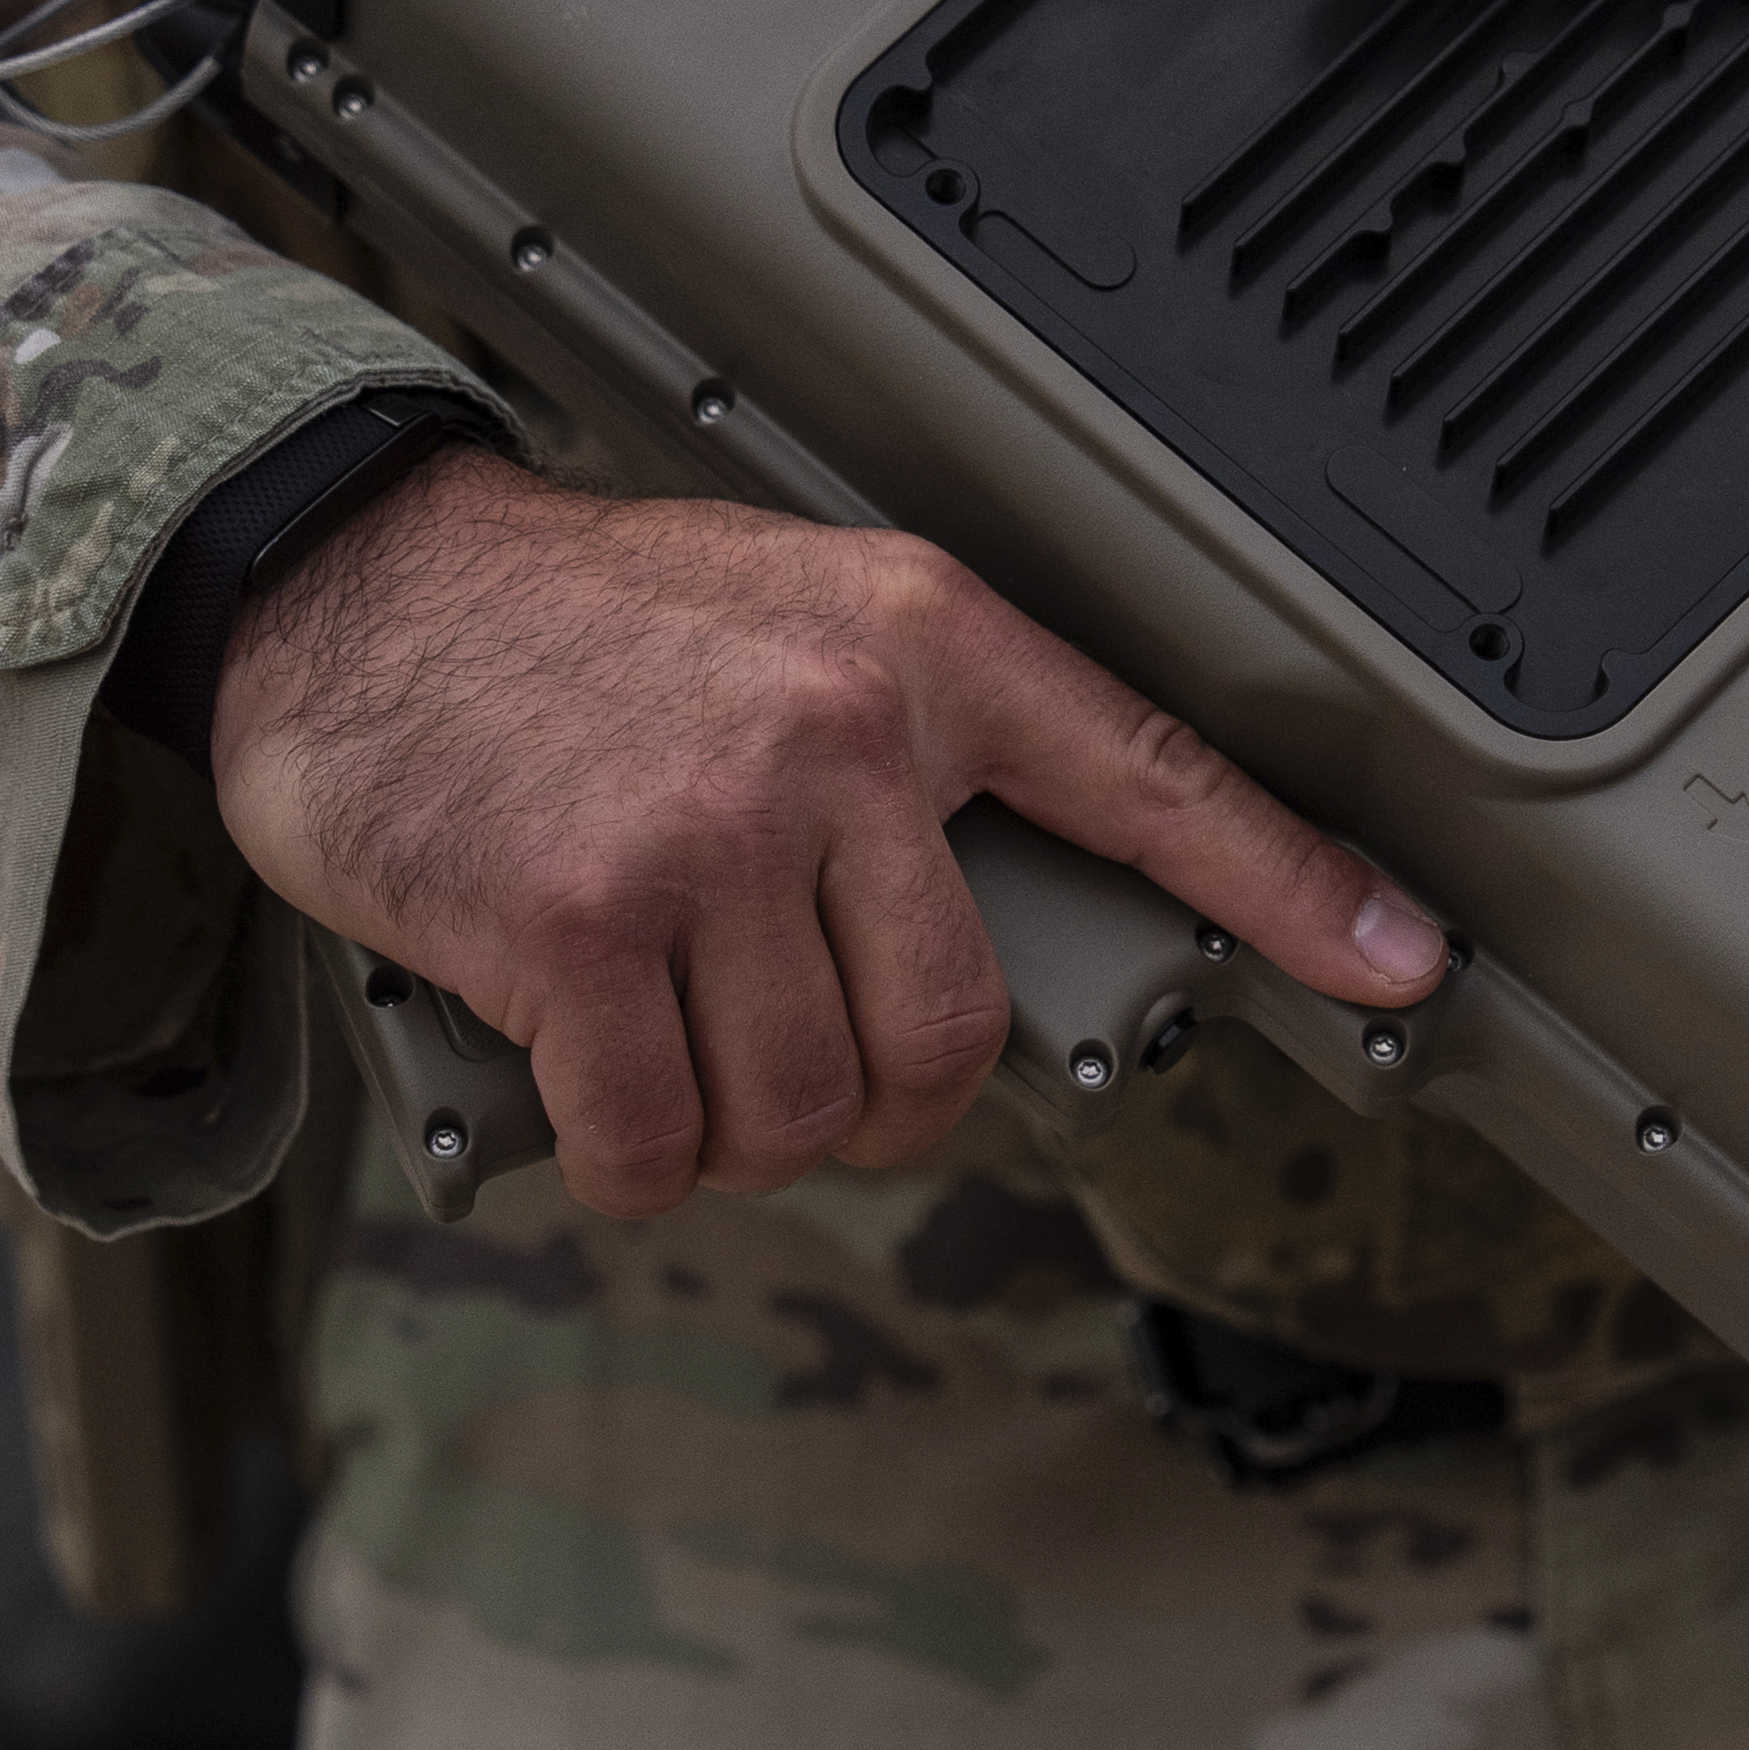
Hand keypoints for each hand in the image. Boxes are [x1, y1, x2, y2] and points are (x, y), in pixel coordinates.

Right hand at [210, 453, 1446, 1216]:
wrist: (349, 587)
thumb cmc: (576, 631)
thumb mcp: (794, 624)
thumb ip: (913, 759)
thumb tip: (1005, 945)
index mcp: (919, 644)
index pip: (1148, 772)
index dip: (1287, 883)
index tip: (1399, 960)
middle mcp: (837, 731)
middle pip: (954, 1033)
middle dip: (881, 1100)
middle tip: (798, 1062)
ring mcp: (704, 830)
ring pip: (810, 1107)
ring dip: (743, 1136)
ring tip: (675, 1049)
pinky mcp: (573, 924)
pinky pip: (660, 1140)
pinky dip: (632, 1162)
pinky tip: (596, 1098)